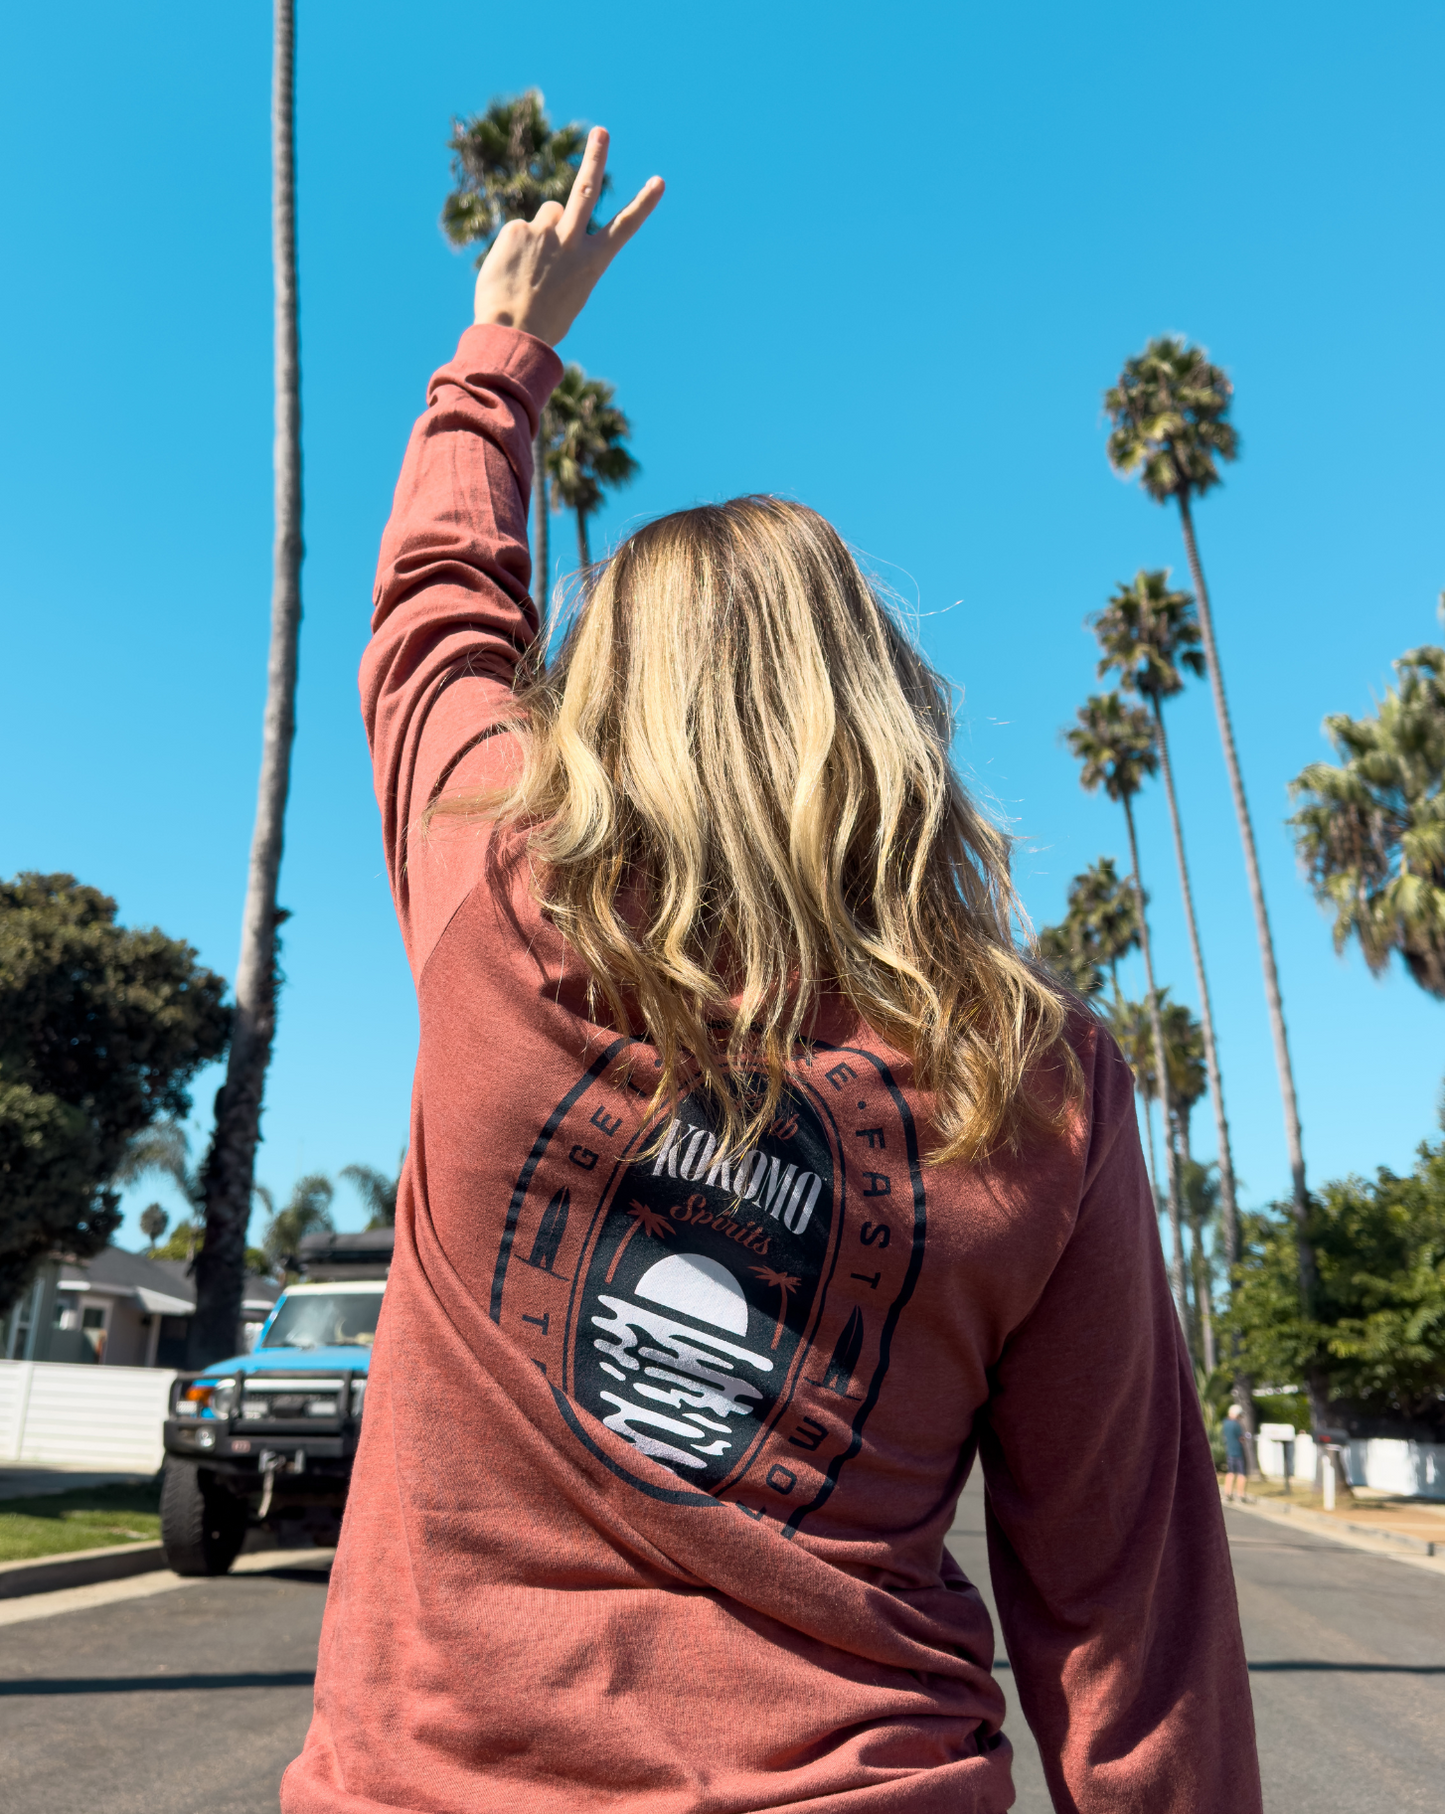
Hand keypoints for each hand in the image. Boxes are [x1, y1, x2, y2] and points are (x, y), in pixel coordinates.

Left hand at [473, 129, 663, 346]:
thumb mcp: (567, 294)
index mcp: (593, 262)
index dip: (643, 204)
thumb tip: (547, 235)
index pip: (624, 227)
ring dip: (544, 231)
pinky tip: (511, 272)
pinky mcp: (517, 230)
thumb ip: (566, 259)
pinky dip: (514, 250)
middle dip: (596, 157)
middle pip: (585, 189)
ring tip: (532, 265)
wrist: (514, 334)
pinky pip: (518, 232)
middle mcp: (571, 240)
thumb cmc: (543, 325)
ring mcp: (544, 232)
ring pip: (549, 213)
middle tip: (602, 133)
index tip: (659, 182)